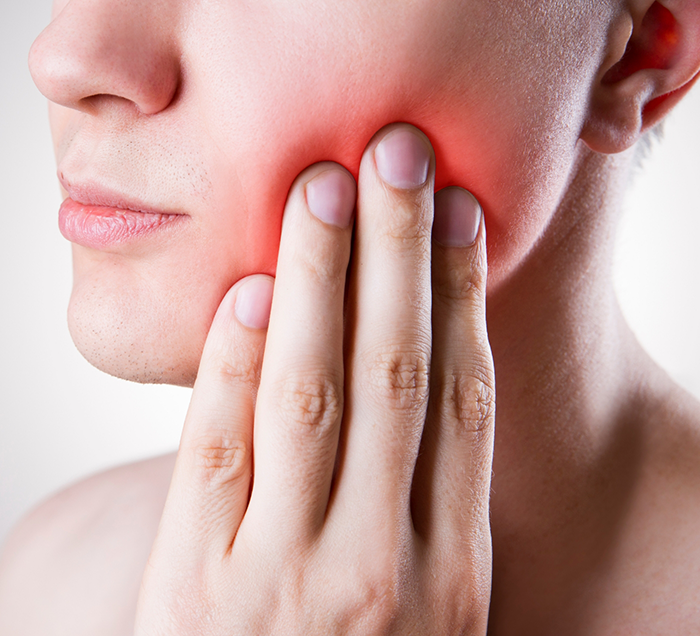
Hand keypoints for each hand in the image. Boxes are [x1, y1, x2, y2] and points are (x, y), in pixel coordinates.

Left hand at [135, 123, 494, 634]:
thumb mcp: (426, 612)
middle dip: (398, 253)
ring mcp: (284, 578)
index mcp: (450, 573)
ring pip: (309, 394)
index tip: (460, 214)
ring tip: (325, 187)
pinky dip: (234, 362)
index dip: (464, 297)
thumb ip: (426, 510)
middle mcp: (378, 567)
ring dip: (320, 279)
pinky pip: (217, 450)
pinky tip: (252, 289)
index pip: (463, 404)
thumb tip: (429, 374)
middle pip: (394, 374)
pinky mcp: (196, 589)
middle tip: (397, 155)